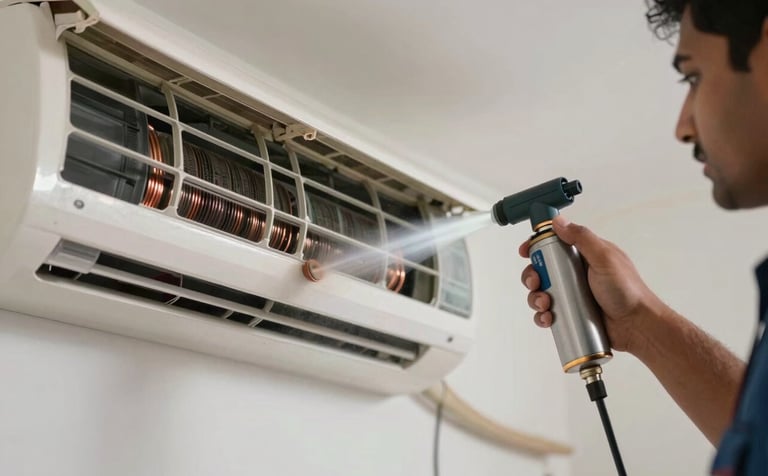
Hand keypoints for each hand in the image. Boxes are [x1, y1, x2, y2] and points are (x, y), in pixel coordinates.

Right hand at [519, 215, 666, 352]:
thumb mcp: (605, 258)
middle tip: (535, 282)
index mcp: (584, 256)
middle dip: (532, 276)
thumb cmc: (628, 291)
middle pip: (542, 270)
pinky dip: (542, 316)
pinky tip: (547, 318)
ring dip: (535, 298)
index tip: (526, 251)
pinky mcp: (570, 314)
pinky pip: (547, 313)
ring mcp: (572, 295)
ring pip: (541, 292)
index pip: (554, 245)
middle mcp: (575, 274)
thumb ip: (582, 238)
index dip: (537, 246)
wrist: (637, 326)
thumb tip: (559, 222)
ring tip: (545, 304)